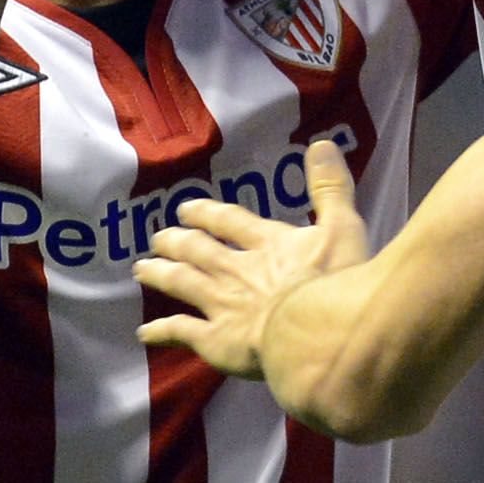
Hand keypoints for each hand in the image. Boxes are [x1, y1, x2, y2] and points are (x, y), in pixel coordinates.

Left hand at [138, 139, 371, 374]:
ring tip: (142, 269)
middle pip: (199, 251)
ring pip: (183, 284)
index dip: (208, 214)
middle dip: (178, 243)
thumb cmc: (333, 282)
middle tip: (158, 238)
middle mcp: (238, 269)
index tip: (187, 209)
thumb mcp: (342, 227)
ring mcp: (222, 305)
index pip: (231, 222)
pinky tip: (145, 332)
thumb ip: (330, 187)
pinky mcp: (215, 341)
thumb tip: (321, 142)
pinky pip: (182, 332)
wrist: (314, 334)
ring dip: (161, 274)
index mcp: (268, 244)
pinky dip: (161, 331)